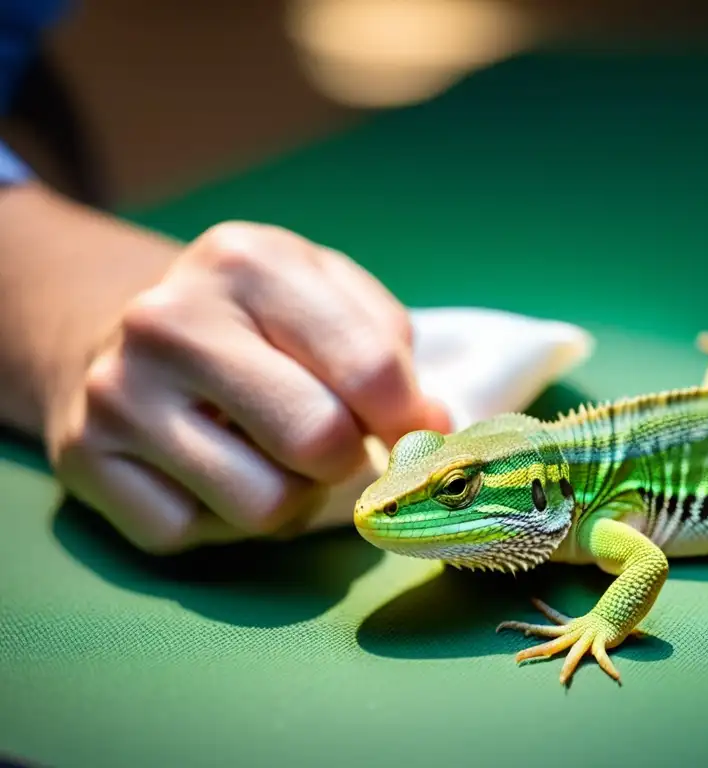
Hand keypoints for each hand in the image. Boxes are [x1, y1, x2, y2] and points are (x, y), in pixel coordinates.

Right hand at [46, 221, 448, 553]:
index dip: (408, 419)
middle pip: (318, 443)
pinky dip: (220, 522)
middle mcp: (171, 321)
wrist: (123, 332)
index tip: (408, 431)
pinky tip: (208, 471)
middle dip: (345, 460)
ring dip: (289, 499)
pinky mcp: (84, 460)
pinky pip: (194, 535)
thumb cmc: (256, 322)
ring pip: (263, 507)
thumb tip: (430, 427)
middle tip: (329, 442)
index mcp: (249, 263)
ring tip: (266, 455)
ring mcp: (119, 393)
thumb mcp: (327, 297)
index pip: (370, 370)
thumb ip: (391, 352)